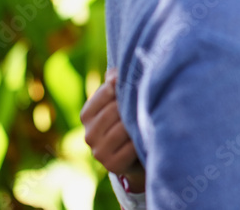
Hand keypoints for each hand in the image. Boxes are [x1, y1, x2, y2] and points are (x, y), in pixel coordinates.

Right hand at [81, 69, 144, 189]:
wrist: (135, 154)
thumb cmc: (128, 118)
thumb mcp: (119, 99)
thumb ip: (115, 82)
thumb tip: (115, 74)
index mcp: (86, 115)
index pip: (105, 92)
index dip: (125, 85)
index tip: (139, 82)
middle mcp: (88, 134)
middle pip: (114, 110)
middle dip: (133, 103)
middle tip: (152, 97)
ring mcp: (99, 152)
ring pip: (123, 128)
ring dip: (139, 120)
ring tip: (153, 112)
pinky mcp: (112, 165)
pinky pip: (130, 147)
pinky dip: (141, 138)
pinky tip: (150, 133)